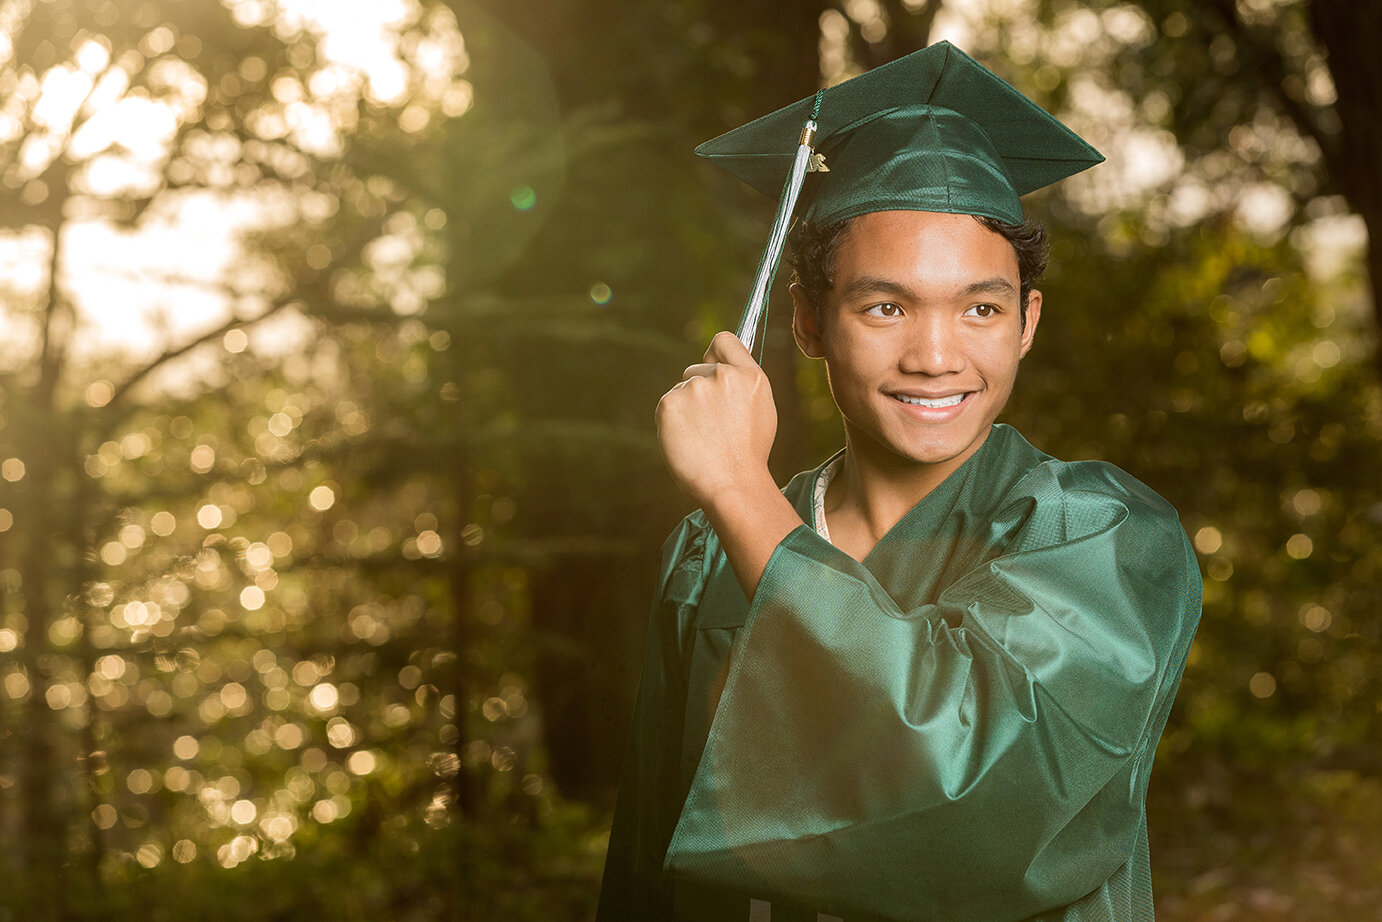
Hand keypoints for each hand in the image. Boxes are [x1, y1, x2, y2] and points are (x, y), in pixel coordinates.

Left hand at [656, 331, 777, 507]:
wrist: (732, 484)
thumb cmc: (747, 455)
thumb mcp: (760, 410)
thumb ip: (742, 384)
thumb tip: (722, 368)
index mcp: (750, 375)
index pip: (724, 341)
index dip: (715, 355)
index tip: (712, 366)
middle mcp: (723, 375)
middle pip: (697, 369)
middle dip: (700, 391)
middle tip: (712, 425)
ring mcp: (695, 388)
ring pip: (681, 390)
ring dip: (686, 409)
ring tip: (703, 438)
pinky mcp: (669, 402)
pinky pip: (667, 405)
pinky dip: (673, 422)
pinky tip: (688, 440)